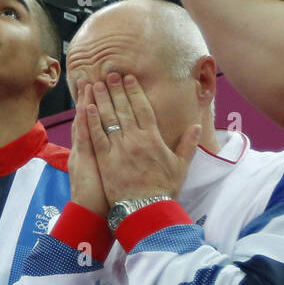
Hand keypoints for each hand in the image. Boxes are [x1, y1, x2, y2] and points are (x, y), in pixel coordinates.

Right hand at [66, 82, 108, 215]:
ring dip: (89, 103)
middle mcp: (89, 150)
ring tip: (90, 83)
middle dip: (97, 99)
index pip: (101, 125)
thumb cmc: (106, 201)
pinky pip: (85, 137)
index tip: (108, 92)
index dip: (103, 108)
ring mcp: (85, 154)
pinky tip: (87, 106)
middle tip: (98, 78)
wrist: (91, 216)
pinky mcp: (84, 161)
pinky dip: (85, 121)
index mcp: (98, 153)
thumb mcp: (109, 178)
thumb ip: (114, 162)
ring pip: (87, 124)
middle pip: (94, 119)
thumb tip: (126, 153)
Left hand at [88, 72, 197, 204]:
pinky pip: (96, 135)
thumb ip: (188, 144)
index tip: (128, 78)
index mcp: (153, 139)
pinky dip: (91, 120)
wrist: (146, 209)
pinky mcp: (104, 159)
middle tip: (108, 74)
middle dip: (115, 89)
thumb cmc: (164, 189)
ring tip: (94, 84)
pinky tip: (87, 107)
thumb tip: (196, 126)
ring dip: (100, 99)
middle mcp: (134, 140)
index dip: (134, 91)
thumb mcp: (181, 166)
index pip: (142, 108)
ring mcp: (118, 149)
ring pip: (107, 118)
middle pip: (122, 109)